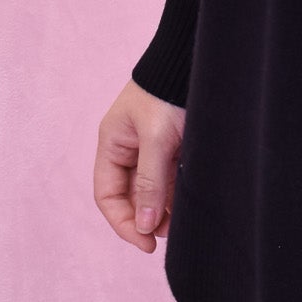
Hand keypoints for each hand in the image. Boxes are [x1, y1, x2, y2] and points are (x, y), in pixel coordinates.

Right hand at [94, 79, 187, 252]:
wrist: (194, 60)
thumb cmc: (168, 92)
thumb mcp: (156, 137)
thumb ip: (149, 182)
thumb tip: (144, 225)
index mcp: (112, 144)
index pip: (107, 195)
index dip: (123, 222)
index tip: (146, 242)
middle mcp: (129, 149)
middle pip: (129, 196)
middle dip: (146, 218)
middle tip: (168, 234)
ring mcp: (152, 148)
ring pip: (152, 191)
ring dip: (164, 210)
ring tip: (181, 223)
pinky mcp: (174, 146)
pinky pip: (171, 179)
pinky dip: (177, 195)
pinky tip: (188, 205)